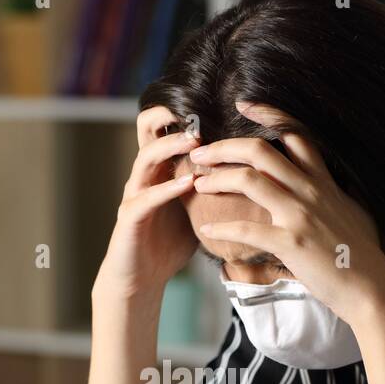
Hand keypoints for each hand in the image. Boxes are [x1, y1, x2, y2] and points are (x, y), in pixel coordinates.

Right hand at [96, 106, 198, 301]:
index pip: (165, 127)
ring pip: (145, 158)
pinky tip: (188, 184)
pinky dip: (167, 189)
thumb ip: (214, 188)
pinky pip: (146, 198)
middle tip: (202, 113)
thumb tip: (256, 176)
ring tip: (195, 141)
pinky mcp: (129, 218)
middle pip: (147, 130)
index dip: (183, 111)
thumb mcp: (197, 209)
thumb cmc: (169, 244)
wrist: (140, 279)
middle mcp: (144, 175)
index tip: (217, 103)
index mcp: (160, 169)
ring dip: (170, 147)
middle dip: (172, 117)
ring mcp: (134, 194)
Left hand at [190, 102, 384, 325]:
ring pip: (250, 180)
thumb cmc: (363, 255)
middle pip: (261, 151)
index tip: (242, 105)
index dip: (268, 114)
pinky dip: (224, 227)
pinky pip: (248, 229)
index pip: (296, 134)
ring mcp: (300, 215)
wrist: (372, 289)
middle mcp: (311, 191)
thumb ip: (335, 193)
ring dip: (217, 178)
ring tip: (198, 182)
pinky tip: (208, 228)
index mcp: (324, 181)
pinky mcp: (291, 243)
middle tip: (201, 153)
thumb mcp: (353, 212)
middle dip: (224, 147)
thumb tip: (331, 185)